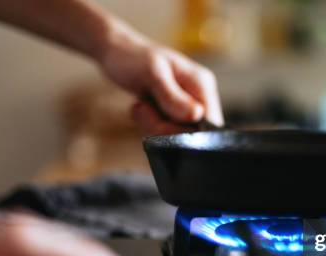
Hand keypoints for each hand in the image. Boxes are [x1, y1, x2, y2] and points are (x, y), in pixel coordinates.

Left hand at [98, 25, 223, 133]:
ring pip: (178, 134)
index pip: (211, 123)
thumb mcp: (152, 75)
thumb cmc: (132, 57)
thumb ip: (173, 96)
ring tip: (141, 105)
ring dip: (154, 124)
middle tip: (145, 108)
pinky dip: (150, 123)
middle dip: (166, 127)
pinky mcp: (174, 111)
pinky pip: (167, 130)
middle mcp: (199, 95)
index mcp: (202, 84)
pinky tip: (142, 107)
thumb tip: (197, 116)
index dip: (189, 132)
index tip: (162, 121)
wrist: (115, 51)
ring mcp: (187, 104)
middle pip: (194, 132)